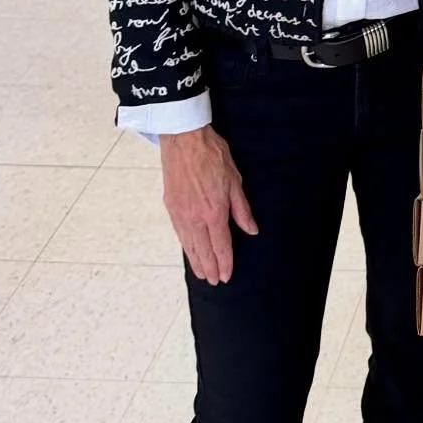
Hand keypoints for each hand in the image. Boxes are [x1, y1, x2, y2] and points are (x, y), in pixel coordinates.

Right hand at [160, 126, 257, 284]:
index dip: (225, 262)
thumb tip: (251, 230)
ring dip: (196, 261)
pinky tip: (189, 251)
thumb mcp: (235, 181)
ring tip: (202, 274)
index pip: (221, 245)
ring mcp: (181, 213)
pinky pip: (179, 234)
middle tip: (215, 282)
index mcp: (214, 212)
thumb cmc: (212, 156)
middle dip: (210, 268)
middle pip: (203, 250)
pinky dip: (185, 247)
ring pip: (189, 245)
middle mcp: (195, 217)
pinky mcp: (171, 206)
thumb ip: (242, 209)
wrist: (184, 140)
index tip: (227, 275)